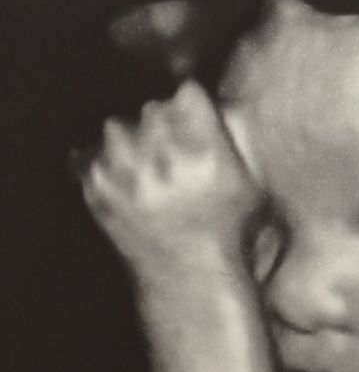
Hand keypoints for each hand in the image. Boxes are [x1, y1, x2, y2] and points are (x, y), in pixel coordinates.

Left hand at [81, 80, 259, 268]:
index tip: (195, 122)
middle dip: (163, 125)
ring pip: (118, 127)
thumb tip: (222, 99)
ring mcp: (125, 173)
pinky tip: (132, 187)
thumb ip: (240, 134)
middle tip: (175, 158)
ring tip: (151, 171)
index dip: (191, 106)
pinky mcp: (98, 189)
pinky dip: (108, 165)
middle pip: (153, 107)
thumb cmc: (228, 231)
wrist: (189, 278)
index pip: (187, 93)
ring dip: (131, 141)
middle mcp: (162, 156)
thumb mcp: (252, 183)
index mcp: (204, 148)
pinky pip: (93, 155)